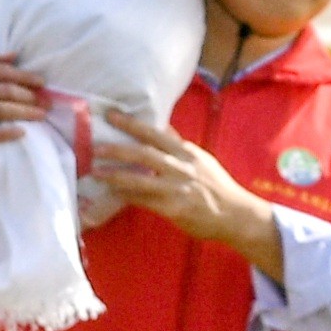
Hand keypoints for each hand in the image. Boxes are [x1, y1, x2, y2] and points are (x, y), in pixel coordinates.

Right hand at [0, 57, 49, 183]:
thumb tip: (14, 55)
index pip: (0, 71)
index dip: (24, 76)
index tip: (41, 82)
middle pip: (5, 91)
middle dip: (30, 95)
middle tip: (46, 101)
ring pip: (0, 111)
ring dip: (25, 112)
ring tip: (41, 115)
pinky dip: (6, 133)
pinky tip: (22, 132)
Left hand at [89, 105, 285, 273]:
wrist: (236, 214)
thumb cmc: (217, 187)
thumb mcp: (201, 160)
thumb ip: (180, 145)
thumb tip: (163, 127)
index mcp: (187, 152)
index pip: (156, 133)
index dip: (132, 124)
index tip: (111, 115)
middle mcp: (182, 166)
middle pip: (144, 153)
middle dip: (118, 148)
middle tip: (95, 145)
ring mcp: (178, 187)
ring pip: (141, 178)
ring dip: (115, 174)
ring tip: (95, 170)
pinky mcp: (174, 208)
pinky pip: (145, 200)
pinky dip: (127, 196)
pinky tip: (111, 193)